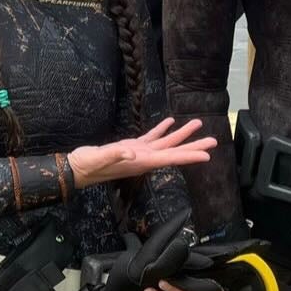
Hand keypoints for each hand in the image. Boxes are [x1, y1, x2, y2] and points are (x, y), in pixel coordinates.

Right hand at [68, 118, 215, 188]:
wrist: (77, 168)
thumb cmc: (89, 165)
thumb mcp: (101, 159)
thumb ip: (116, 155)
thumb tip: (131, 153)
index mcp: (143, 162)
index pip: (171, 159)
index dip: (190, 157)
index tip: (207, 156)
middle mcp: (146, 158)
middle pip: (175, 151)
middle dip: (194, 146)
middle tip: (214, 141)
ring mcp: (140, 153)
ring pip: (166, 142)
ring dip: (182, 134)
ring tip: (198, 123)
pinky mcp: (132, 147)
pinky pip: (152, 137)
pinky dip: (162, 129)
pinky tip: (170, 122)